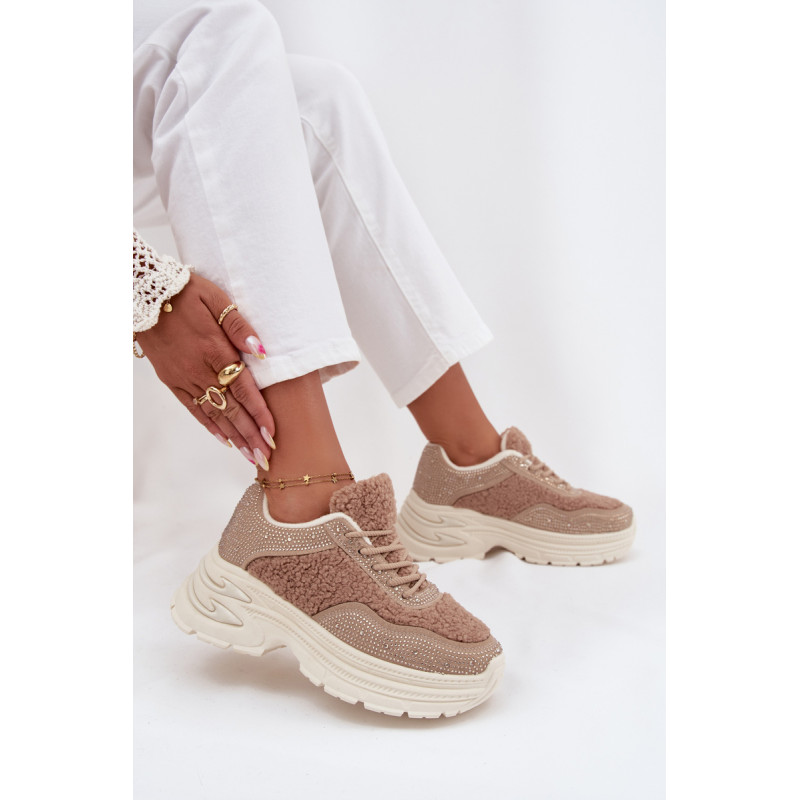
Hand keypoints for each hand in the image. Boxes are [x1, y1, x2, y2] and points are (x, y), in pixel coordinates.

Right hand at [136, 273, 274, 467]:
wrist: (143, 295)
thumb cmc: (186, 293)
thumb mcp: (217, 299)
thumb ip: (240, 327)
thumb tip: (262, 351)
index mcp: (214, 350)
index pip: (243, 389)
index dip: (259, 413)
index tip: (273, 434)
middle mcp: (199, 370)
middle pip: (231, 409)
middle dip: (250, 435)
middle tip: (267, 457)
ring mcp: (184, 378)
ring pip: (214, 413)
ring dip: (234, 436)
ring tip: (250, 455)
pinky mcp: (171, 381)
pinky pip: (193, 408)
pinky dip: (210, 425)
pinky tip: (224, 439)